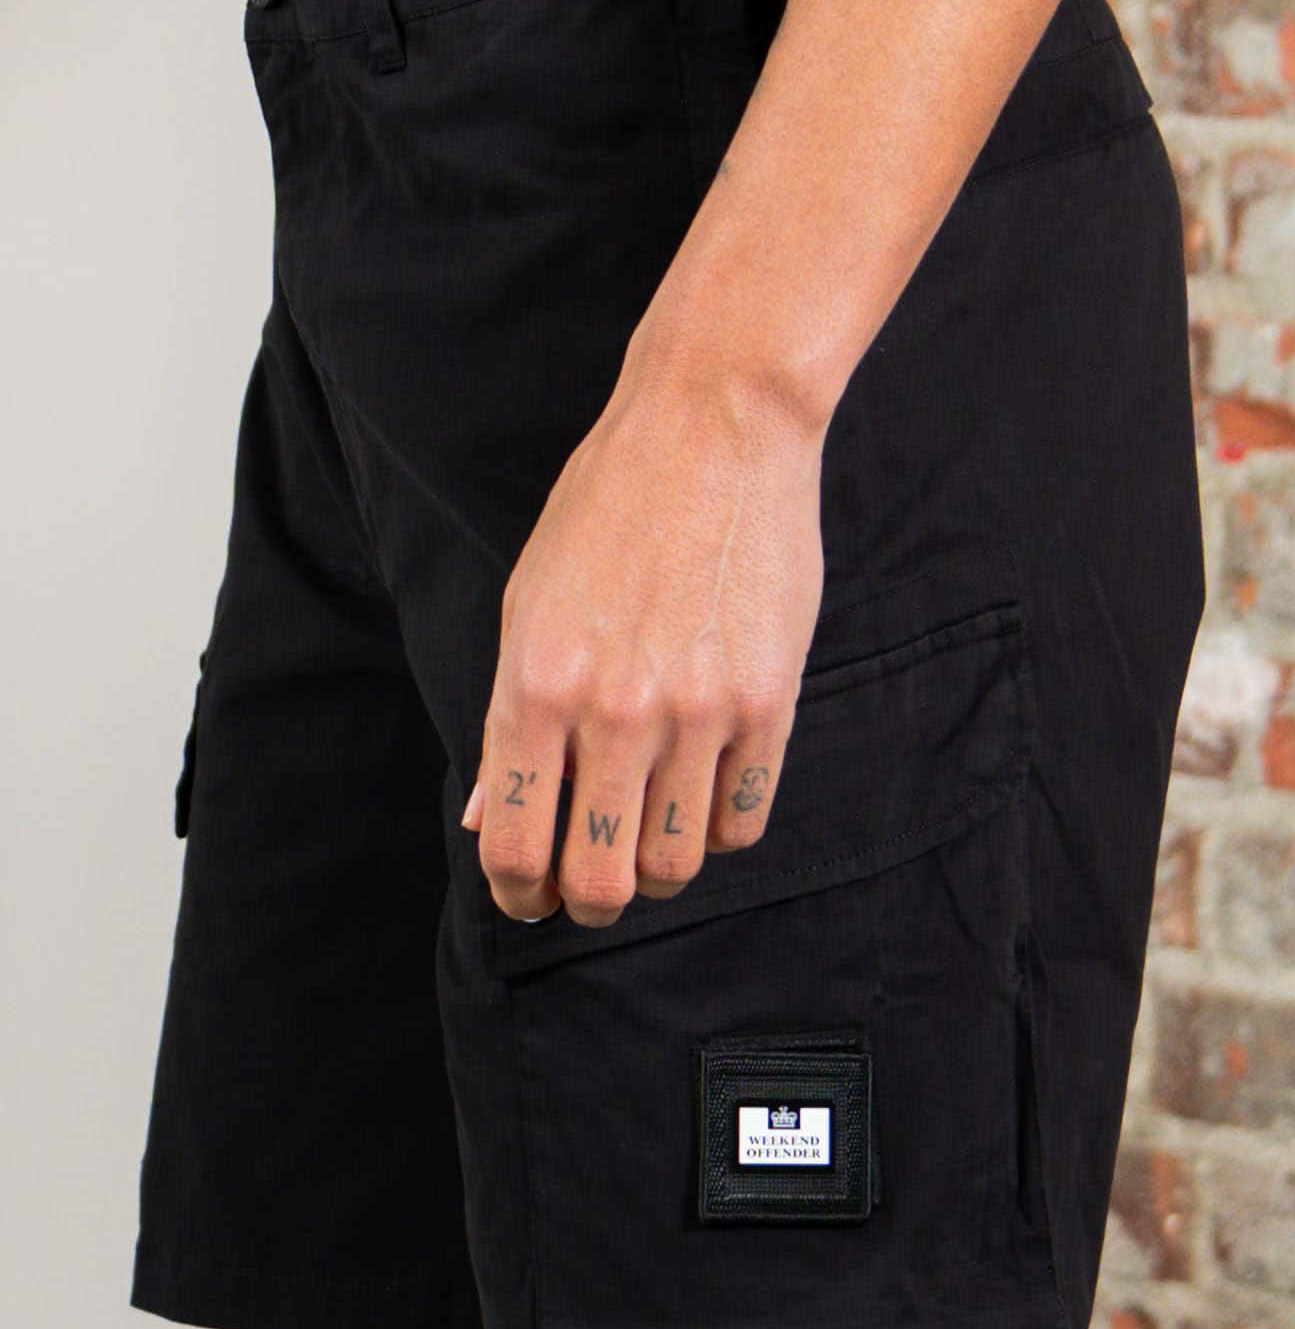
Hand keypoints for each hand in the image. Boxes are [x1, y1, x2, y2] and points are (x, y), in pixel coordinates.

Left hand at [460, 360, 827, 927]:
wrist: (714, 427)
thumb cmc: (609, 508)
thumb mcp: (528, 604)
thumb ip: (510, 721)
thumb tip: (491, 819)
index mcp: (537, 683)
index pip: (516, 847)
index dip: (517, 895)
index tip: (528, 896)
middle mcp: (615, 709)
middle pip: (600, 882)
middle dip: (586, 901)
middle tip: (589, 886)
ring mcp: (699, 710)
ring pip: (676, 865)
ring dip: (655, 870)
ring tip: (648, 834)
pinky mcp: (769, 701)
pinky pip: (742, 821)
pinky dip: (717, 828)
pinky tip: (702, 793)